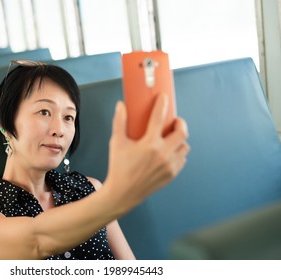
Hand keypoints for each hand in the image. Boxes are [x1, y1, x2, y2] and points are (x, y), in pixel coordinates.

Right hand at [104, 94, 189, 211]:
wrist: (123, 193)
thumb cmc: (118, 167)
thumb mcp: (116, 143)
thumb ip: (119, 122)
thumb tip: (121, 105)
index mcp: (149, 144)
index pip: (159, 118)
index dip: (162, 104)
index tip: (163, 98)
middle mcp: (162, 154)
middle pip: (182, 132)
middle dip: (180, 123)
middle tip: (174, 121)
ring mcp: (169, 165)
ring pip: (184, 146)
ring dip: (180, 140)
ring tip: (171, 137)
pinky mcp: (171, 174)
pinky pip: (182, 159)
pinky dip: (178, 153)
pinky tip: (170, 151)